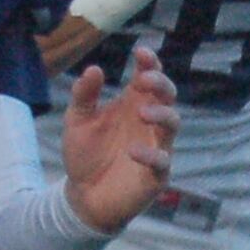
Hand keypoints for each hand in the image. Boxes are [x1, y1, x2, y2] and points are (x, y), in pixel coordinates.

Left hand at [60, 46, 177, 234]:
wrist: (82, 196)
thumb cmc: (85, 155)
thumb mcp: (76, 122)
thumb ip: (83, 96)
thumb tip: (94, 69)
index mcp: (133, 104)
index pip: (149, 76)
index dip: (150, 63)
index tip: (140, 52)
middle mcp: (148, 122)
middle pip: (167, 95)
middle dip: (160, 84)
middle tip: (144, 80)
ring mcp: (156, 146)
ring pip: (173, 123)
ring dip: (161, 114)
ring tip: (142, 112)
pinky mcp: (155, 174)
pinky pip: (162, 161)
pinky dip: (151, 154)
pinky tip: (133, 151)